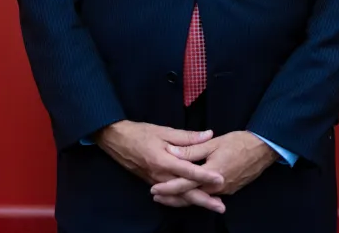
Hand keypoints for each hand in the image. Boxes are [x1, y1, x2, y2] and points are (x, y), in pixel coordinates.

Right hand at [95, 121, 225, 211]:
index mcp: (163, 160)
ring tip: (213, 206)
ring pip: (178, 197)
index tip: (221, 179)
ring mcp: (156, 182)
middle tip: (221, 207)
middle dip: (204, 200)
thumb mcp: (164, 131)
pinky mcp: (153, 184)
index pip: (188, 171)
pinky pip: (170, 196)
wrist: (117, 141)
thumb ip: (187, 137)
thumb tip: (208, 134)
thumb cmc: (140, 133)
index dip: (205, 176)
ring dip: (196, 203)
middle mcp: (160, 175)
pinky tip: (193, 202)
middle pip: (184, 191)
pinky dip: (183, 200)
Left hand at [151, 131, 277, 206]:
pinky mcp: (230, 189)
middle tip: (156, 196)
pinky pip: (209, 195)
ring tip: (167, 197)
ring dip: (183, 198)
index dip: (168, 187)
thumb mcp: (213, 143)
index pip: (184, 184)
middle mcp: (217, 187)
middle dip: (172, 198)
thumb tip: (172, 153)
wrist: (263, 149)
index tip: (154, 189)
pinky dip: (196, 195)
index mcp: (211, 174)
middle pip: (190, 196)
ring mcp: (224, 190)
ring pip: (199, 197)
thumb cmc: (239, 143)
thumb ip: (192, 150)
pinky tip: (189, 193)